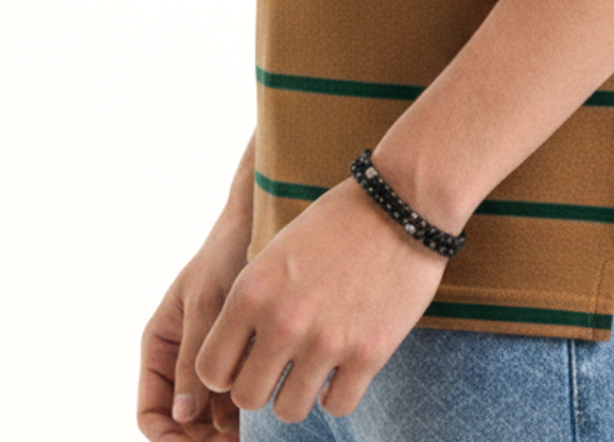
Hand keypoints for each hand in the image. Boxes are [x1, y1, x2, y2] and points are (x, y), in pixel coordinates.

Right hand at [138, 203, 253, 440]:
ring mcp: (213, 363)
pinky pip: (239, 398)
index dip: (170, 440)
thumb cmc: (227, 255)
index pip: (151, 415)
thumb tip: (182, 416)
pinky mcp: (245, 360)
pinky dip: (250, 411)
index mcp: (160, 349)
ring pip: (212, 419)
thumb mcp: (206, 305)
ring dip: (230, 433)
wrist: (262, 223)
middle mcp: (183, 363)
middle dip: (204, 441)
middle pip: (184, 425)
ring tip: (258, 431)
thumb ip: (193, 360)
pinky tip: (270, 413)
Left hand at [195, 175, 450, 424]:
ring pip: (289, 410)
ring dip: (298, 394)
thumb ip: (255, 302)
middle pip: (247, 398)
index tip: (246, 359)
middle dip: (261, 387)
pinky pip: (337, 406)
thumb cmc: (337, 221)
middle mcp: (283, 321)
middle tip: (280, 367)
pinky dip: (338, 393)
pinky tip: (344, 367)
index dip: (227, 371)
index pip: (211, 369)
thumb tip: (240, 356)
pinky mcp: (368, 354)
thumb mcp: (277, 251)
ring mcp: (326, 341)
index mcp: (252, 291)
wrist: (402, 203)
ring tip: (312, 369)